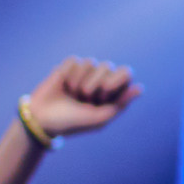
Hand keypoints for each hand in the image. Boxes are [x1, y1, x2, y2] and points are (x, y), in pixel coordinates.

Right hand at [25, 56, 139, 138]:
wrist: (43, 121)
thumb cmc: (73, 122)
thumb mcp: (98, 119)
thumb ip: (120, 104)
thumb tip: (140, 88)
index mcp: (113, 92)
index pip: (126, 72)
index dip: (116, 80)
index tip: (103, 94)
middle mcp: (101, 78)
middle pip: (108, 66)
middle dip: (96, 84)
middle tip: (86, 99)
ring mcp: (85, 72)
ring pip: (91, 62)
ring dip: (81, 82)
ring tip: (74, 95)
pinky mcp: (69, 67)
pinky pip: (75, 61)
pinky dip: (69, 75)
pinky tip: (65, 86)